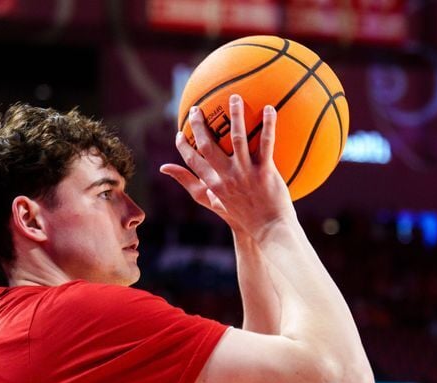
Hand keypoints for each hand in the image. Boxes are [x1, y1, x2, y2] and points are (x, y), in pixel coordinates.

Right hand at [160, 94, 295, 239]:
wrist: (268, 230)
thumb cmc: (242, 216)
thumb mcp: (212, 202)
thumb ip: (191, 184)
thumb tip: (167, 170)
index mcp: (214, 184)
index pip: (192, 160)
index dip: (184, 145)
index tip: (181, 131)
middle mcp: (226, 176)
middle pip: (208, 145)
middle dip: (199, 124)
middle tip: (197, 108)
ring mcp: (246, 173)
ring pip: (237, 138)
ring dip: (235, 115)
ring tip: (235, 97)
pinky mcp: (266, 172)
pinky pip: (267, 144)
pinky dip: (268, 125)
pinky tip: (269, 108)